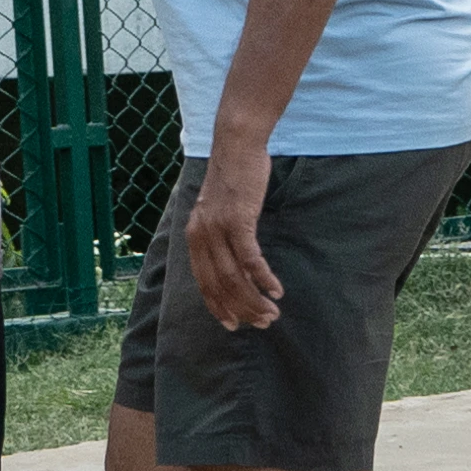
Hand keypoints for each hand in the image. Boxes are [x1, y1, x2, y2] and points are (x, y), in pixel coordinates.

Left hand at [184, 159, 284, 329]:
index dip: (219, 307)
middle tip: (263, 322)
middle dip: (242, 310)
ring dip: (254, 300)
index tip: (234, 324)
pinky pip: (250, 259)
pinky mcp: (237, 220)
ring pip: (235, 278)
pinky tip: (276, 290)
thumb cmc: (233, 179)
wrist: (237, 146)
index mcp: (194, 237)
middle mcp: (201, 236)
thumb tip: (238, 268)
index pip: (204, 284)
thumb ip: (221, 238)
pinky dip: (263, 278)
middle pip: (220, 286)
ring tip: (272, 313)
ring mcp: (218, 229)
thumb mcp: (219, 212)